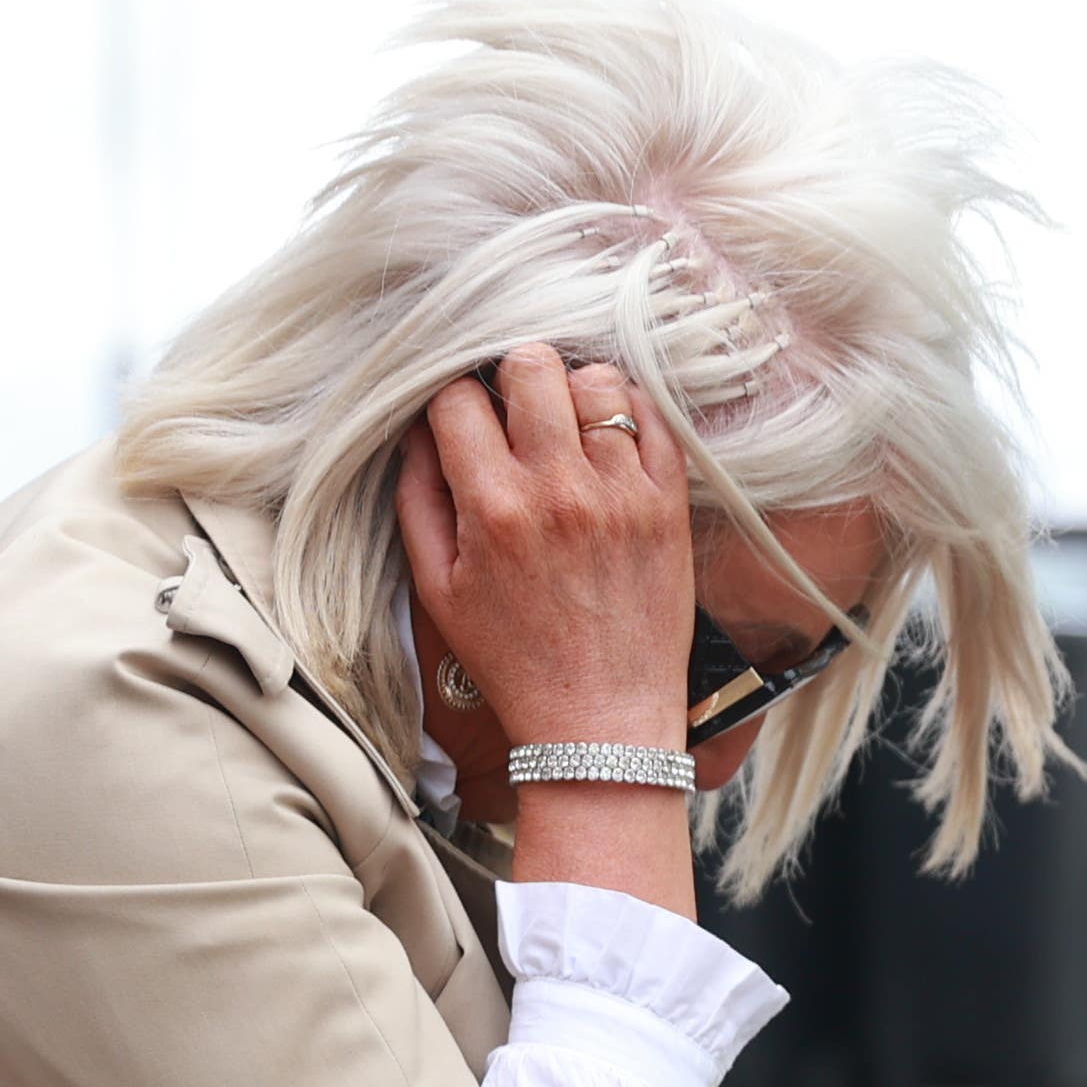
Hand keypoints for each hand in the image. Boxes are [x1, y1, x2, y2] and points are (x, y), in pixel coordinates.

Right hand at [397, 345, 688, 750]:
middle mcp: (560, 490)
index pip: (458, 398)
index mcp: (495, 509)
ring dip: (573, 392)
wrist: (600, 722)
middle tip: (514, 409)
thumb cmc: (514, 659)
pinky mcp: (668, 506)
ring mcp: (622, 493)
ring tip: (565, 428)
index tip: (460, 416)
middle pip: (531, 365)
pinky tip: (609, 441)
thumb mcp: (439, 589)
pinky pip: (653, 418)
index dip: (451, 397)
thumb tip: (418, 430)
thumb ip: (418, 499)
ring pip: (596, 380)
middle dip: (512, 374)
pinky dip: (628, 413)